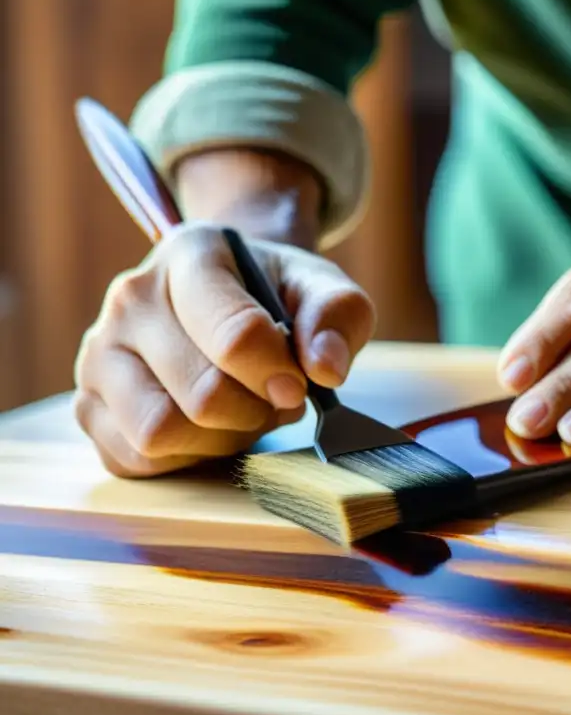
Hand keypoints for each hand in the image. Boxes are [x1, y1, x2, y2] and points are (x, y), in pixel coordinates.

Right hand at [74, 222, 375, 477]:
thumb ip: (338, 316)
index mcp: (191, 255)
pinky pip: (136, 459)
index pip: (235, 334)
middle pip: (202, 395)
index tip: (298, 384)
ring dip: (218, 439)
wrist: (231, 295)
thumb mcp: (323, 288)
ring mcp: (100, 353)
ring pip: (159, 432)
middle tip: (273, 398)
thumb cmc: (276, 294)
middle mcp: (131, 299)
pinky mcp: (89, 404)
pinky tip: (208, 428)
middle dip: (254, 411)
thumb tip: (325, 368)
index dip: (278, 373)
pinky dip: (184, 457)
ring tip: (242, 412)